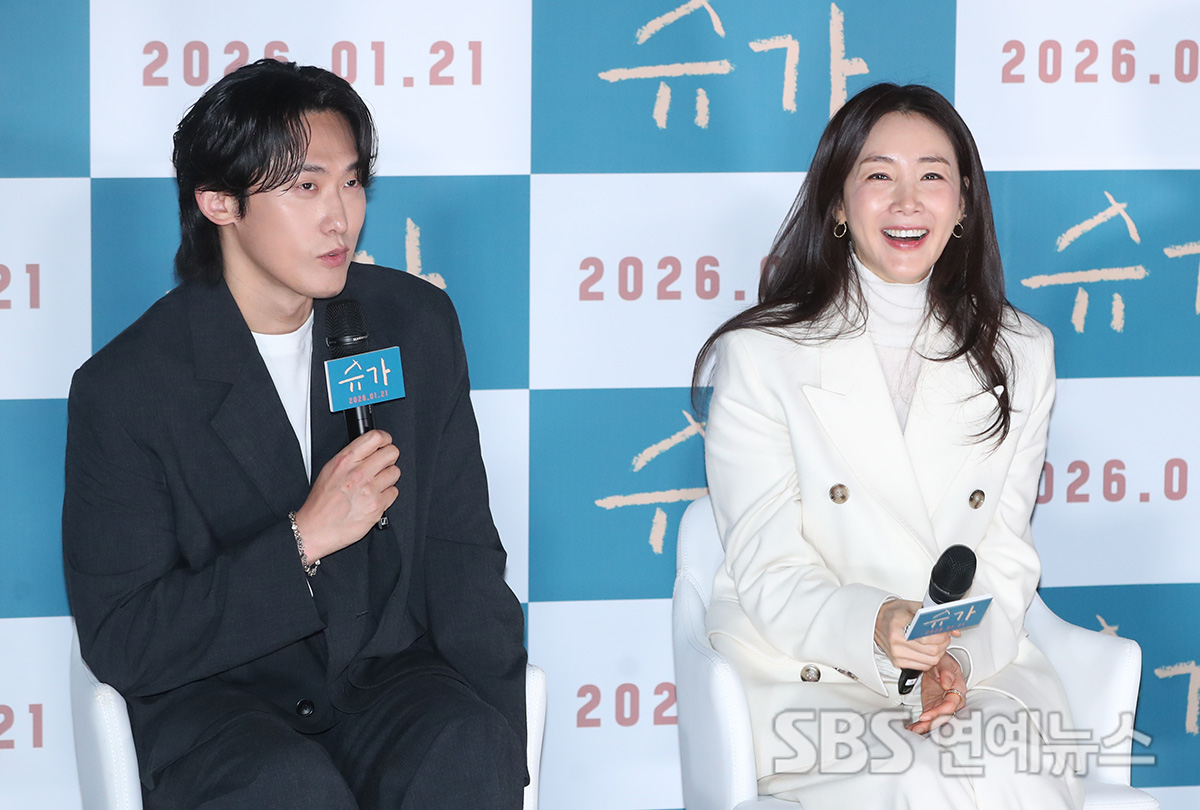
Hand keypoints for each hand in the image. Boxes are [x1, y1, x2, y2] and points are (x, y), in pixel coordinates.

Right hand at [293, 430, 399, 560]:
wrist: (316, 529)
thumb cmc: (321, 502)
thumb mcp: (329, 470)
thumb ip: (351, 457)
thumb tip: (370, 448)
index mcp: (345, 461)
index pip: (375, 437)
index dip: (385, 439)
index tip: (385, 443)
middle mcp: (358, 473)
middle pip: (392, 453)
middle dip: (388, 458)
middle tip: (382, 465)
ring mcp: (369, 490)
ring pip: (395, 472)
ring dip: (388, 478)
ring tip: (375, 484)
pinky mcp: (377, 506)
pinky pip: (394, 492)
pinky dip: (387, 495)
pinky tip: (374, 498)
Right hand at [874, 599, 960, 671]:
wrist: (876, 620)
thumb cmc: (893, 613)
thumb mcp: (913, 607)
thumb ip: (933, 616)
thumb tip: (953, 628)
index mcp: (898, 628)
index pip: (927, 638)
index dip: (941, 635)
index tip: (945, 629)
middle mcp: (896, 644)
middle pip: (932, 652)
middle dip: (943, 643)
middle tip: (944, 634)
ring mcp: (897, 655)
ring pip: (930, 661)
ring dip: (939, 652)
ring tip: (937, 641)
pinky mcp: (899, 663)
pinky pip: (923, 666)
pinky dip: (930, 659)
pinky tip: (928, 649)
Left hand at [906, 653, 966, 734]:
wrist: (936, 663)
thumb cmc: (944, 663)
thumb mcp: (946, 663)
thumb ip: (947, 673)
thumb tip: (947, 684)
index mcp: (958, 690)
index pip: (950, 705)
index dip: (939, 712)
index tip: (926, 714)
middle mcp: (952, 701)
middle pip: (944, 716)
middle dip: (932, 723)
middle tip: (919, 727)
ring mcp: (942, 705)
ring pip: (936, 719)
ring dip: (926, 726)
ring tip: (915, 730)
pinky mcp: (933, 707)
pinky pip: (928, 717)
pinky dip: (921, 724)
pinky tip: (914, 728)